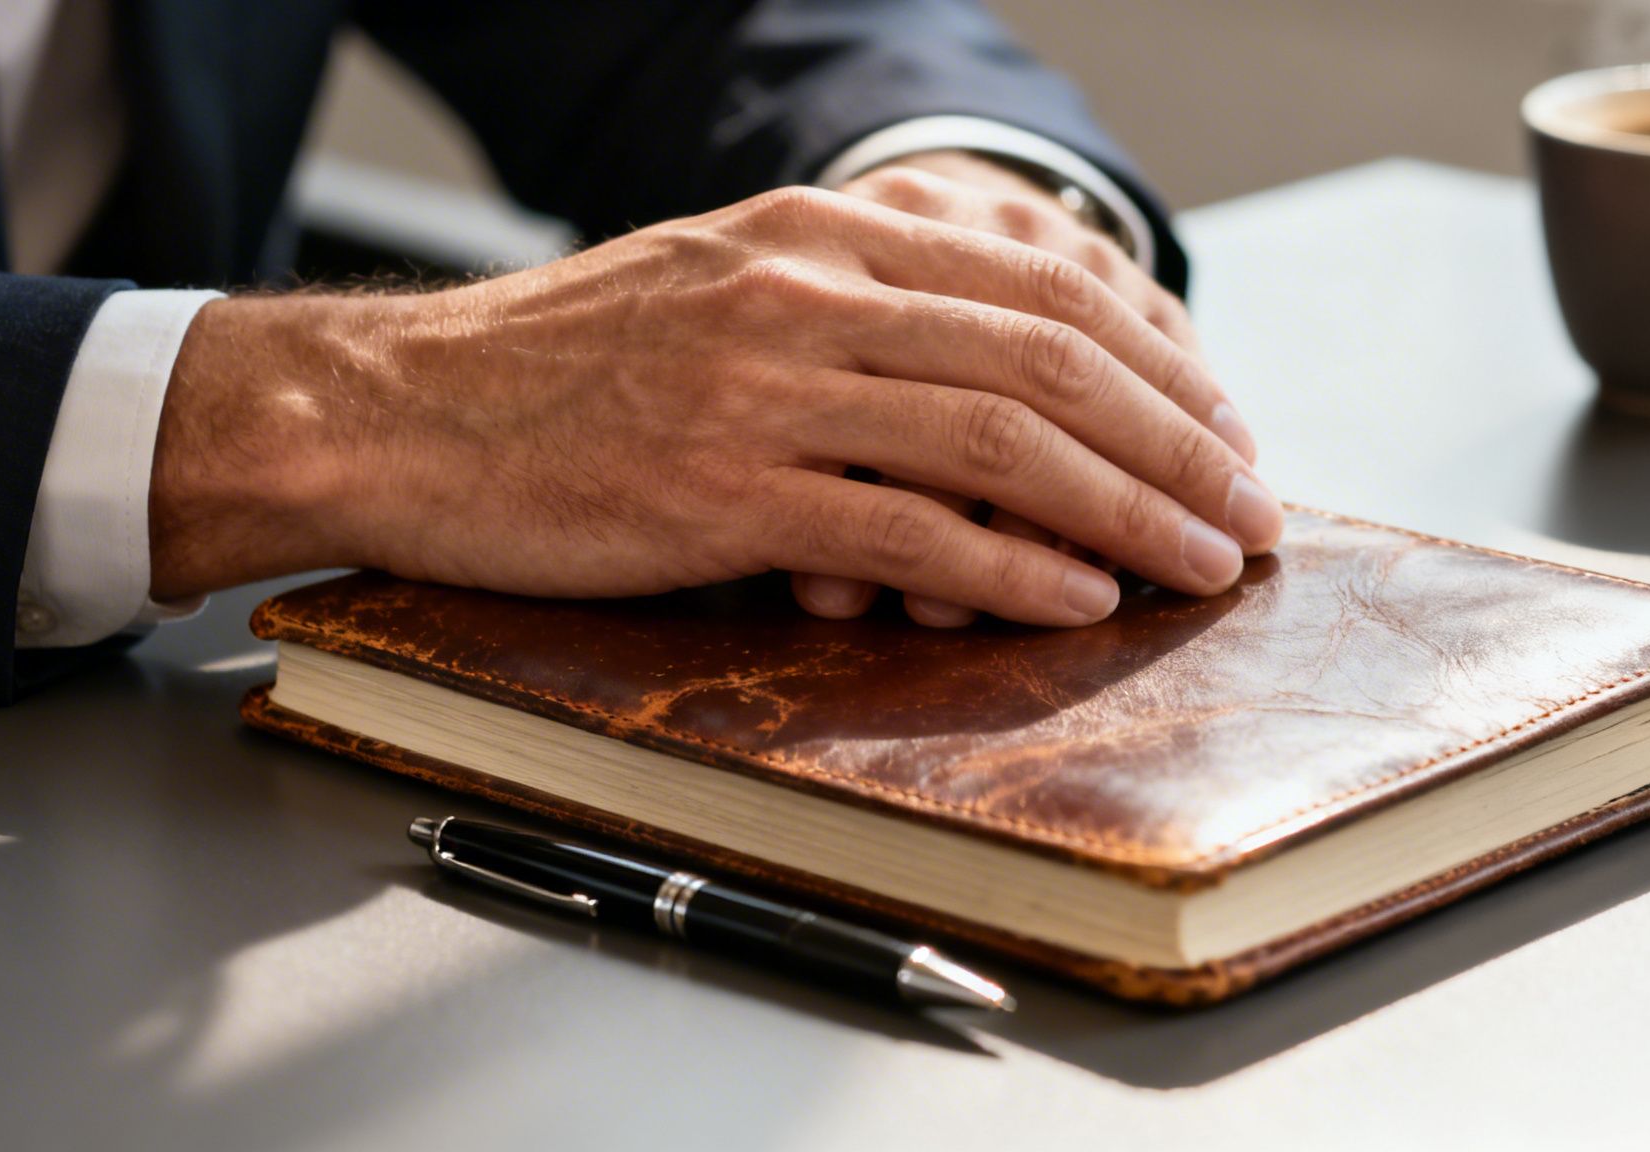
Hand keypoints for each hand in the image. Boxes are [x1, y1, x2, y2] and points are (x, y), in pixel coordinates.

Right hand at [149, 186, 1281, 626]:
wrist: (398, 410)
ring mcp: (766, 389)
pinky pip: (905, 531)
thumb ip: (856, 320)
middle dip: (1175, 443)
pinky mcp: (722, 490)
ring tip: (1202, 561)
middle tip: (1250, 509)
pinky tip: (1079, 596)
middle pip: (1048, 362)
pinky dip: (1010, 570)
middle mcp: (808, 294)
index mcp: (820, 236)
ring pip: (1001, 442)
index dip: (1156, 366)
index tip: (1224, 432)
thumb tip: (994, 389)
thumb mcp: (721, 294)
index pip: (1039, 288)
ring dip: (1126, 509)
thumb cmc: (563, 370)